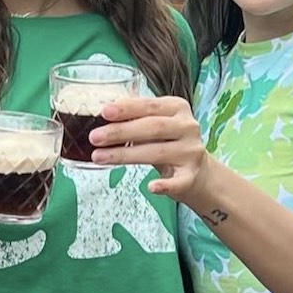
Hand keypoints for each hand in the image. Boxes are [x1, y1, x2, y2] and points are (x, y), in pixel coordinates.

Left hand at [87, 96, 212, 200]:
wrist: (197, 171)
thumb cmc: (168, 142)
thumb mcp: (156, 122)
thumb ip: (136, 115)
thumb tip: (105, 109)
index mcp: (177, 108)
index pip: (150, 106)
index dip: (127, 109)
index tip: (105, 112)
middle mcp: (187, 127)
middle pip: (152, 127)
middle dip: (120, 132)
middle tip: (95, 137)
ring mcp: (190, 152)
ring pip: (157, 153)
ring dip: (125, 155)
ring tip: (100, 157)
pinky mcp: (191, 177)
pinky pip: (177, 182)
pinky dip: (164, 185)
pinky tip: (151, 187)